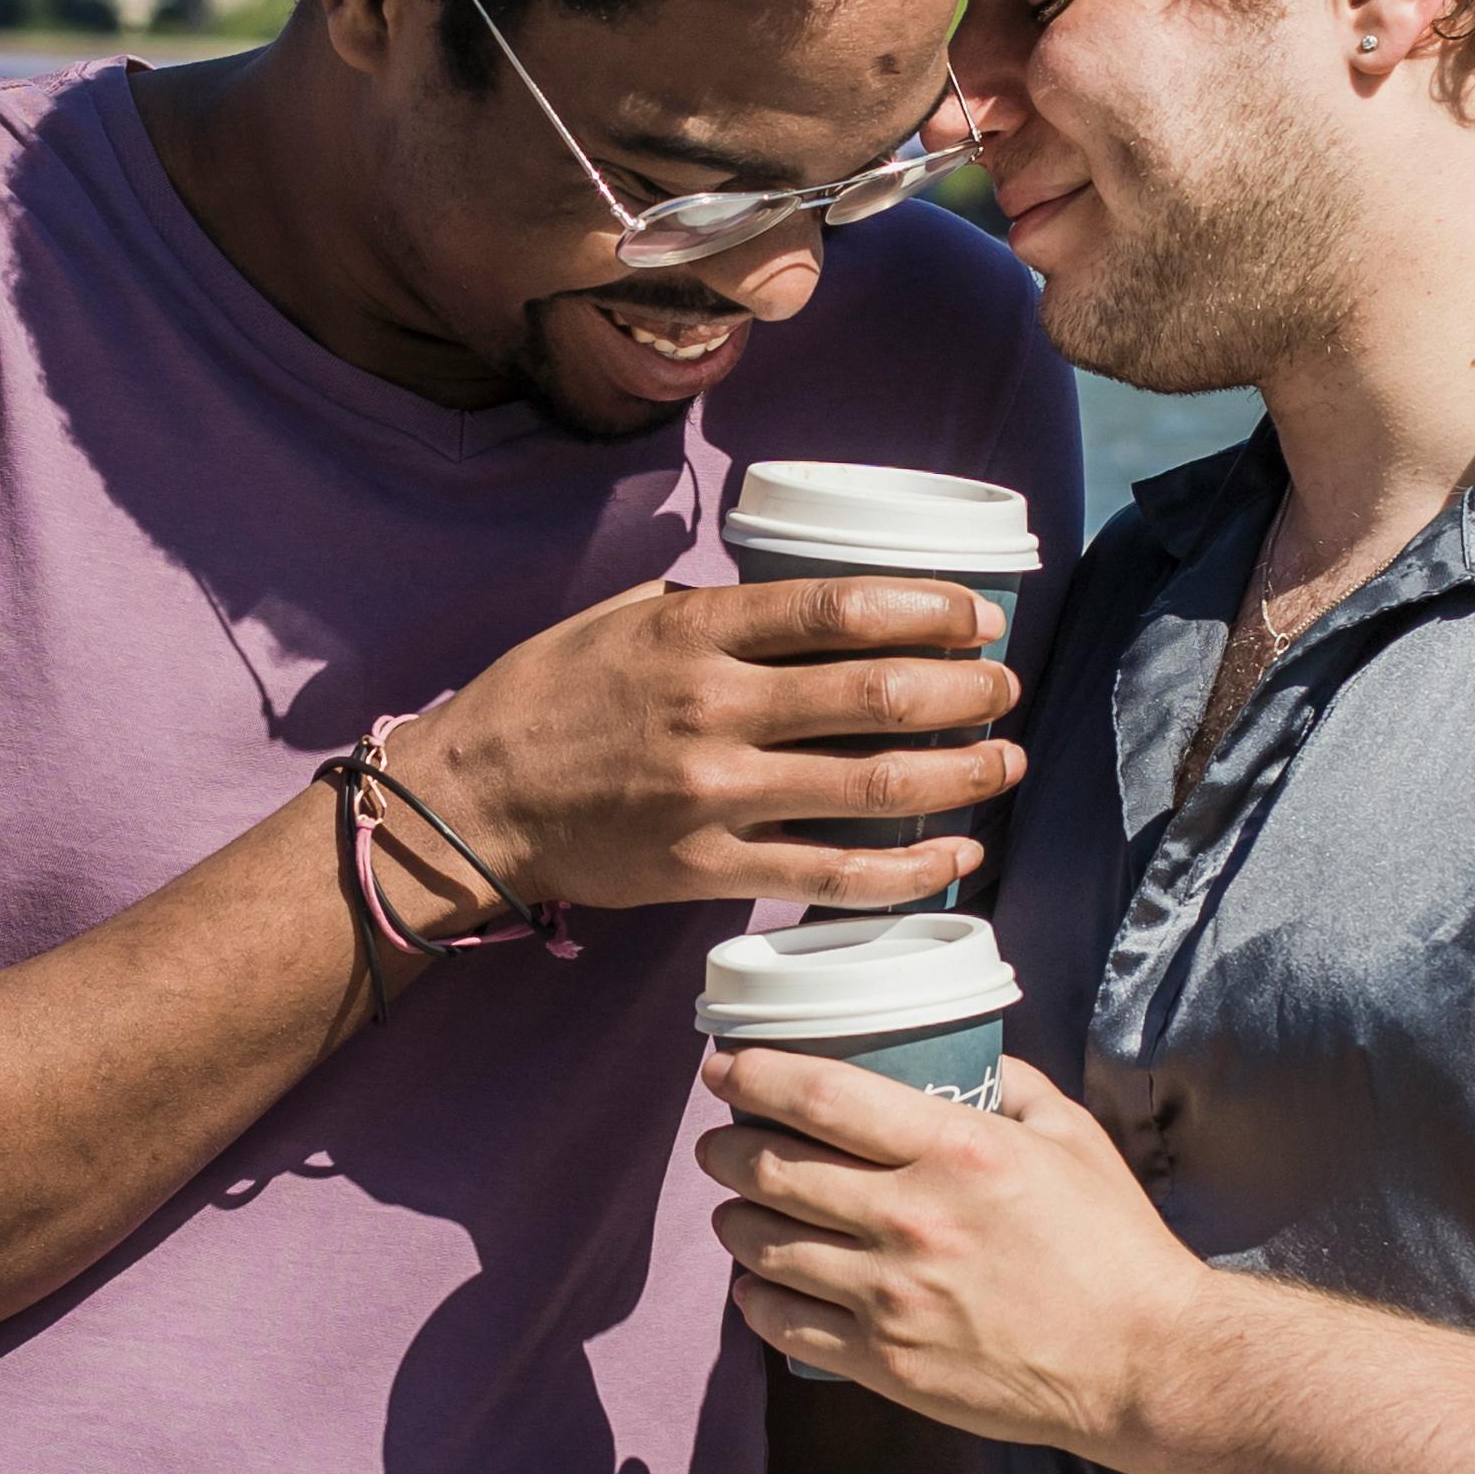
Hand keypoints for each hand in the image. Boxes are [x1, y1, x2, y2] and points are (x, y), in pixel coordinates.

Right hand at [397, 580, 1021, 914]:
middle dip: (964, 690)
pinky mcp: (708, 869)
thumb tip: (795, 599)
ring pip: (871, 785)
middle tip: (1003, 686)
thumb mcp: (616, 619)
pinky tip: (958, 852)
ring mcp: (713, 796)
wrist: (469, 802)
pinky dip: (910, 867)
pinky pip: (832, 874)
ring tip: (1005, 761)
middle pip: (875, 695)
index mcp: (692, 633)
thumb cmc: (542, 699)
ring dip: (959, 773)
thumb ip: (706, 608)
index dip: (928, 610)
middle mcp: (711, 709)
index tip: (978, 615)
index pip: (838, 610)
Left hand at [695, 1047, 1211, 1455]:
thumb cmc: (1114, 1248)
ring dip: (734, 1220)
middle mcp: (913, 1218)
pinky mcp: (887, 1363)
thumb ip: (1009, 1085)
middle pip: (772, 1169)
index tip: (722, 1067)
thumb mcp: (1071, 1137)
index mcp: (956, 1150)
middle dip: (725, 1148)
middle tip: (718, 1142)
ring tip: (734, 1209)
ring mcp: (893, 1297)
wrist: (1145, 1364)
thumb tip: (960, 1054)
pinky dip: (755, 1299)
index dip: (754, 1075)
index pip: (821, 1096)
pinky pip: (784, 1325)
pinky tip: (756, 1286)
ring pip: (765, 1247)